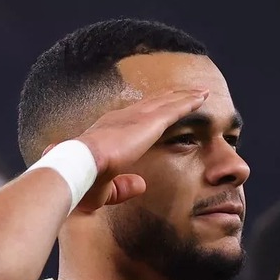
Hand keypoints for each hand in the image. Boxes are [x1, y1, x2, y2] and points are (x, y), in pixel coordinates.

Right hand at [74, 89, 208, 211]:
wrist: (79, 164)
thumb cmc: (84, 179)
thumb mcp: (105, 188)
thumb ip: (123, 186)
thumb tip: (141, 185)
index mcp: (108, 131)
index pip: (132, 118)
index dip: (147, 112)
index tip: (158, 108)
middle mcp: (122, 118)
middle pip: (152, 104)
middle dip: (169, 97)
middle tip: (184, 92)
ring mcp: (136, 118)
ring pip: (166, 102)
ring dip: (184, 96)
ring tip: (199, 92)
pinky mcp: (149, 122)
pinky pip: (175, 109)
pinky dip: (189, 102)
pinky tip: (201, 98)